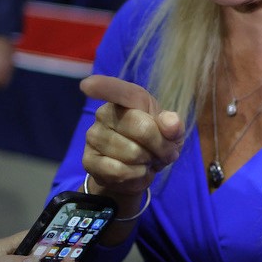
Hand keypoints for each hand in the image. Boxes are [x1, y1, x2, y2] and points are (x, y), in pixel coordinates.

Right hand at [79, 75, 183, 197]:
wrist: (137, 170)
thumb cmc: (155, 142)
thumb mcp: (172, 132)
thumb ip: (174, 125)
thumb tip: (172, 123)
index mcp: (127, 99)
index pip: (116, 90)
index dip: (102, 87)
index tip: (87, 86)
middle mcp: (105, 113)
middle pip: (142, 129)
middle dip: (160, 146)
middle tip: (162, 152)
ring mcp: (93, 136)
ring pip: (132, 154)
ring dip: (147, 162)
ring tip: (146, 160)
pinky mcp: (88, 160)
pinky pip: (118, 171)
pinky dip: (135, 176)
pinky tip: (135, 172)